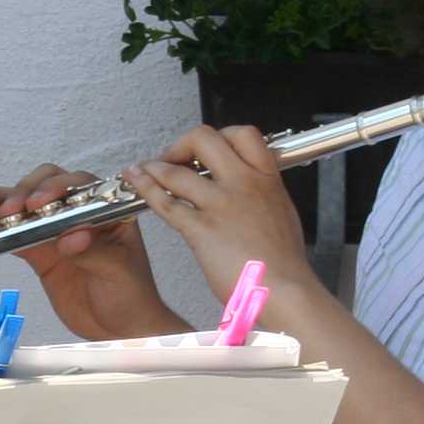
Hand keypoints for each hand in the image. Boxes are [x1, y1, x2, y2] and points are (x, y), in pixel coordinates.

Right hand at [0, 162, 177, 340]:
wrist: (121, 330)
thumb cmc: (132, 296)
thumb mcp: (119, 272)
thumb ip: (95, 252)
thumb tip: (71, 236)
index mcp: (108, 209)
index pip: (79, 185)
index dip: (55, 188)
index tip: (38, 203)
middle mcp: (80, 212)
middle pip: (47, 185)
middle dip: (24, 192)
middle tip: (9, 211)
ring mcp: (57, 230)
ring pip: (26, 206)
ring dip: (0, 201)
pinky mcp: (41, 251)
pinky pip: (14, 235)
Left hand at [121, 125, 314, 306]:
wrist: (284, 290)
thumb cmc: (285, 263)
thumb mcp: (282, 214)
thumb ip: (263, 194)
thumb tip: (251, 189)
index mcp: (266, 179)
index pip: (243, 134)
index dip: (219, 136)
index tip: (206, 150)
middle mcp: (243, 184)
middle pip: (204, 139)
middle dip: (182, 145)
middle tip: (174, 158)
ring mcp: (221, 205)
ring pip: (176, 171)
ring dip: (154, 167)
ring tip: (143, 169)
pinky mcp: (202, 229)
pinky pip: (166, 202)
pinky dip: (146, 189)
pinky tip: (138, 183)